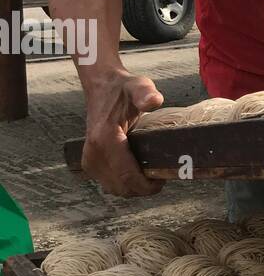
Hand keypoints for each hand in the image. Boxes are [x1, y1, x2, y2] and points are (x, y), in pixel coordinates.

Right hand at [81, 69, 164, 197]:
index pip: (127, 176)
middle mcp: (93, 154)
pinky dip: (125, 184)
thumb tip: (153, 101)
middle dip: (143, 188)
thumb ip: (145, 93)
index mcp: (104, 139)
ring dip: (134, 188)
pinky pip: (110, 184)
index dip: (147, 186)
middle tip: (160, 176)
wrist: (101, 88)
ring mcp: (89, 161)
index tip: (163, 179)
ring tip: (150, 174)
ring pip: (116, 189)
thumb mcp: (137, 86)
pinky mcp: (89, 165)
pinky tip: (137, 173)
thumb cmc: (122, 89)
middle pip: (123, 187)